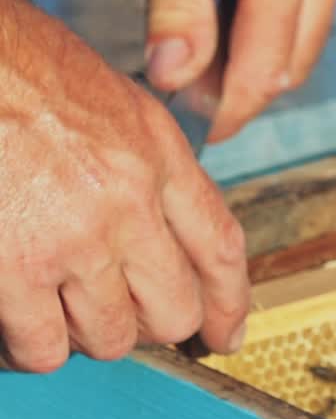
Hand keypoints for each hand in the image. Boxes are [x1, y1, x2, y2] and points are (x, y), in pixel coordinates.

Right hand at [0, 0, 248, 370]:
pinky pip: (42, 346)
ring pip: (110, 337)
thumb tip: (167, 226)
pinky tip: (22, 319)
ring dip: (90, 332)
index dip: (231, 301)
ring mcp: (74, 240)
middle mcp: (129, 201)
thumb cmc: (28, 71)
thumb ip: (152, 165)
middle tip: (130, 315)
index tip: (225, 331)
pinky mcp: (15, 272)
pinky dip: (33, 345)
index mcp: (159, 154)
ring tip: (67, 304)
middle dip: (156, 324)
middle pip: (174, 307)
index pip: (220, 245)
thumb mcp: (120, 104)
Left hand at [105, 0, 335, 143]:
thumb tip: (178, 77)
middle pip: (304, 48)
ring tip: (206, 3)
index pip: (271, 63)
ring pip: (318, 9)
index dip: (232, 106)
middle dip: (249, 76)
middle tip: (188, 75)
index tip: (200, 127)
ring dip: (268, 27)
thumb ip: (176, 5)